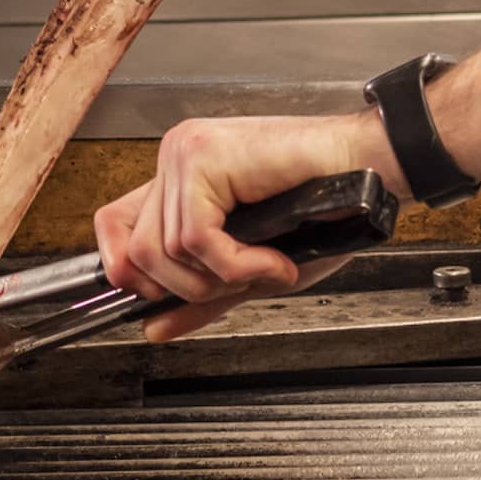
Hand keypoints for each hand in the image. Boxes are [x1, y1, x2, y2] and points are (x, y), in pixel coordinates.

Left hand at [93, 109, 401, 341]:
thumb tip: (155, 327)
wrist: (366, 172)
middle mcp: (178, 159)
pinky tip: (272, 260)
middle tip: (242, 281)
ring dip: (219, 277)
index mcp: (182, 178)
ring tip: (266, 266)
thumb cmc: (324, 209)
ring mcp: (187, 152)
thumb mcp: (253, 268)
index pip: (114, 224)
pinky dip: (236, 264)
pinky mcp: (205, 156)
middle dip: (188, 288)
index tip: (156, 300)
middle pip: (135, 252)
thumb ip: (204, 294)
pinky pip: (196, 237)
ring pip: (161, 249)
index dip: (124, 272)